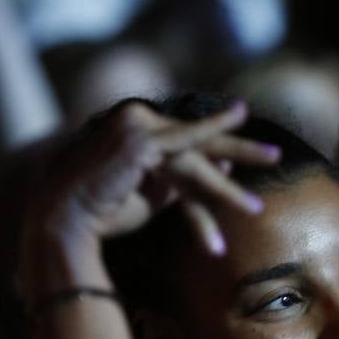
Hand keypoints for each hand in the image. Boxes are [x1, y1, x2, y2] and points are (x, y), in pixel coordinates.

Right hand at [29, 99, 279, 255]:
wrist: (63, 218)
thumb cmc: (101, 213)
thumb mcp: (150, 196)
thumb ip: (179, 181)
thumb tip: (218, 169)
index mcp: (133, 132)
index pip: (184, 141)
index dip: (217, 152)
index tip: (242, 160)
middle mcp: (135, 120)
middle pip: (197, 138)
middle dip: (237, 150)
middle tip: (274, 155)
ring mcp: (137, 126)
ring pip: (194, 155)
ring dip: (228, 185)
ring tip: (256, 207)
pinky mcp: (139, 141)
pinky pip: (184, 147)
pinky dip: (213, 138)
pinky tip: (240, 129)